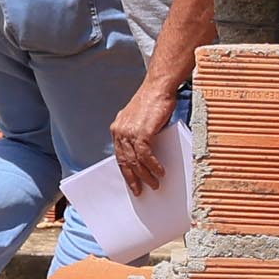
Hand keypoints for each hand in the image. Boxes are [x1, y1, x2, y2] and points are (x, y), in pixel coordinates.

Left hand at [111, 77, 176, 199]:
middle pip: (124, 161)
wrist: (159, 88)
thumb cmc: (154, 102)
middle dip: (133, 178)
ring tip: (154, 184)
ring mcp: (129, 132)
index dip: (126, 171)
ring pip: (135, 161)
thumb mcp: (142, 120)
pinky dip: (153, 166)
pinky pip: (145, 155)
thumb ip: (140, 134)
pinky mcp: (141, 132)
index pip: (120, 155)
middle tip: (139, 191)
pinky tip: (160, 172)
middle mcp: (120, 131)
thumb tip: (147, 153)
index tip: (131, 183)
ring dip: (145, 175)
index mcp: (118, 129)